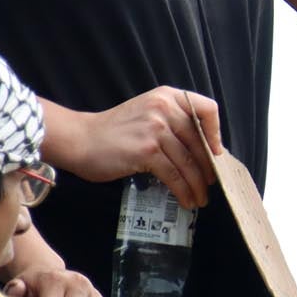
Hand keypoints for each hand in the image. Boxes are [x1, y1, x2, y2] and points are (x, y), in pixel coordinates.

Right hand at [73, 88, 222, 208]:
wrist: (79, 139)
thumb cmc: (112, 131)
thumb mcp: (147, 113)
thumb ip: (172, 122)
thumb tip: (202, 148)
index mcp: (168, 96)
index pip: (207, 109)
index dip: (216, 133)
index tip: (217, 153)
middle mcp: (165, 108)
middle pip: (199, 141)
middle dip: (208, 168)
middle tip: (210, 185)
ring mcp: (156, 128)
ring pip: (188, 161)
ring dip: (197, 185)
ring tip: (199, 198)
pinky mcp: (147, 150)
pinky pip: (174, 174)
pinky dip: (183, 190)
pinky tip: (186, 199)